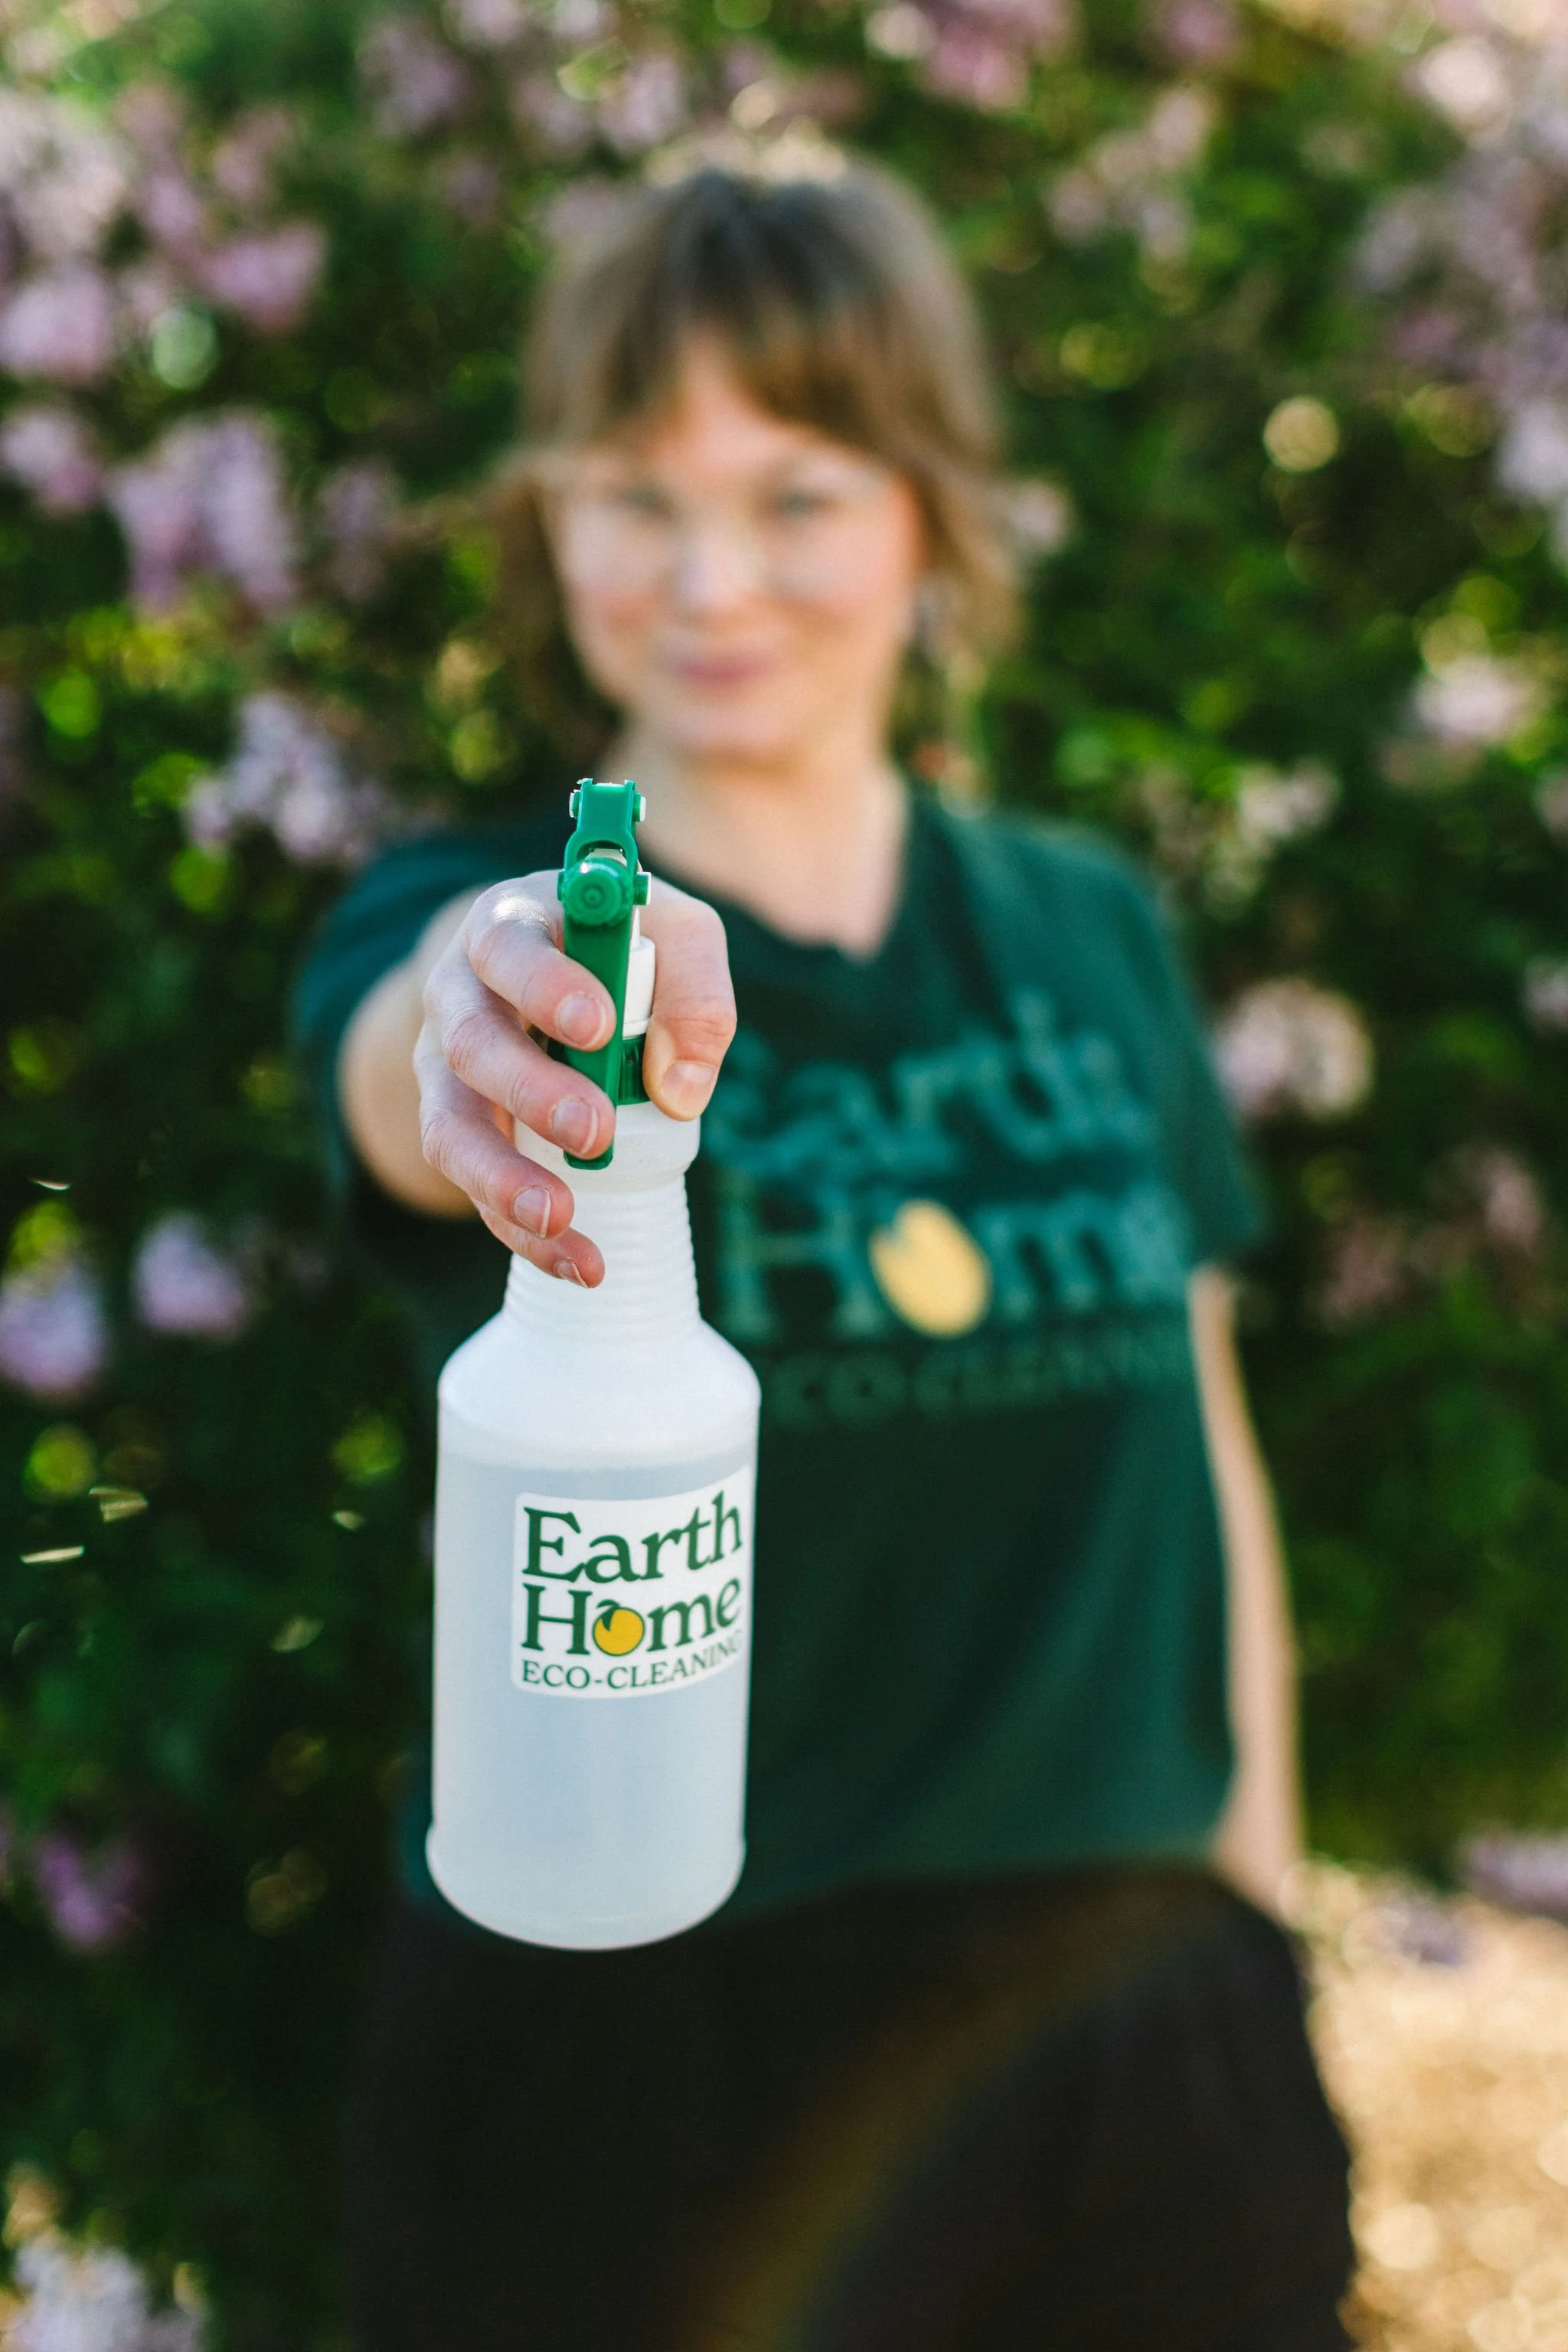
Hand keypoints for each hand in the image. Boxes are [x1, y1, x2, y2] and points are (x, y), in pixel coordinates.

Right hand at [414, 873, 734, 1284]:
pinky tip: (577, 1262)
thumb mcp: (679, 934)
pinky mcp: (461, 1130)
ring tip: (559, 1217)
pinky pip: (476, 1187)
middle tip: (593, 1131)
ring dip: (502, 1177)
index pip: (508, 947)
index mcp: (509, 927)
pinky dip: (523, 1232)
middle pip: (470, 1042)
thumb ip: (695, 993)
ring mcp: (448, 1068)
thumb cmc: (623, 945)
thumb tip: (681, 1092)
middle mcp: (460, 994)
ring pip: (450, 1126)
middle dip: (529, 1091)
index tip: (597, 1026)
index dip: (546, 986)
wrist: (559, 972)